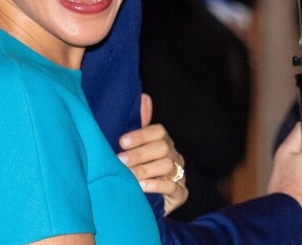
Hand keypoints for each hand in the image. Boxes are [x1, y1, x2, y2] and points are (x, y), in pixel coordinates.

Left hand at [118, 93, 188, 214]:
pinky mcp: (180, 194)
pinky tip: (140, 187)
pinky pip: (172, 186)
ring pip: (167, 165)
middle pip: (163, 147)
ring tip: (128, 175)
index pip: (159, 131)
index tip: (121, 142)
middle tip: (120, 161)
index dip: (141, 135)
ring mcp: (179, 175)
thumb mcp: (130, 149)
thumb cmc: (133, 172)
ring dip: (145, 170)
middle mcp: (174, 156)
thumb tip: (144, 97)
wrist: (137, 204)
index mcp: (163, 142)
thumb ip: (138, 125)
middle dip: (139, 154)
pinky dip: (155, 185)